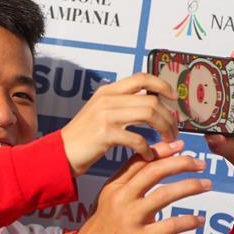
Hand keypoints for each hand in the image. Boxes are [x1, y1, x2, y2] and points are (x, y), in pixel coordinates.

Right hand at [60, 73, 179, 176]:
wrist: (59, 154)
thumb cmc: (82, 138)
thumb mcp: (100, 112)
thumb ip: (121, 104)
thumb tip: (149, 102)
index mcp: (107, 91)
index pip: (142, 78)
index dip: (162, 85)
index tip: (174, 98)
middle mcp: (107, 99)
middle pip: (151, 99)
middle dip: (169, 116)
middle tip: (173, 130)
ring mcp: (105, 115)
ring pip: (149, 114)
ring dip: (163, 129)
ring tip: (167, 141)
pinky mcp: (105, 134)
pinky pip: (137, 139)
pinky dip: (147, 149)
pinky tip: (147, 155)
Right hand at [77, 140, 210, 233]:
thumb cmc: (101, 230)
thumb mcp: (107, 201)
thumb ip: (127, 184)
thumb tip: (152, 167)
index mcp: (114, 187)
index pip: (140, 160)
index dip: (162, 150)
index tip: (181, 145)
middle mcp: (121, 198)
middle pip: (154, 171)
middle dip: (181, 163)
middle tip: (201, 163)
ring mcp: (130, 218)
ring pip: (165, 194)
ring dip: (190, 187)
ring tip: (207, 184)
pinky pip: (170, 225)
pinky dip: (188, 221)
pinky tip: (199, 220)